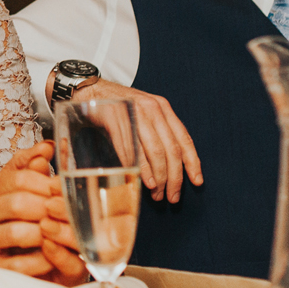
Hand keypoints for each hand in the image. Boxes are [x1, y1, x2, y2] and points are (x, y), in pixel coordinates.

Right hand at [0, 143, 88, 285]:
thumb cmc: (1, 215)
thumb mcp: (10, 187)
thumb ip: (27, 166)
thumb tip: (48, 146)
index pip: (16, 179)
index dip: (44, 183)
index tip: (64, 189)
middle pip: (17, 203)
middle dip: (47, 209)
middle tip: (68, 214)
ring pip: (14, 233)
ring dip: (42, 234)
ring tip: (60, 234)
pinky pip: (16, 264)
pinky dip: (37, 261)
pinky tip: (51, 257)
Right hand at [68, 80, 202, 202]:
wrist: (91, 91)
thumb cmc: (119, 107)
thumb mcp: (144, 114)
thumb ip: (159, 132)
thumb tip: (173, 167)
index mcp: (163, 108)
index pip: (184, 138)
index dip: (192, 162)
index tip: (197, 181)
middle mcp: (152, 109)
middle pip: (171, 149)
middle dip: (174, 177)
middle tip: (172, 196)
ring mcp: (135, 113)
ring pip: (155, 151)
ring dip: (158, 177)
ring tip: (157, 194)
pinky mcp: (117, 119)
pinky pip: (133, 149)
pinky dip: (142, 169)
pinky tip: (145, 182)